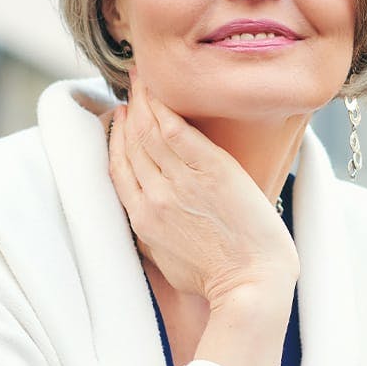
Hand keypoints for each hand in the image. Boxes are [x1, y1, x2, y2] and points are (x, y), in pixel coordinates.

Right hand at [108, 75, 299, 309]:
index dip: (116, 139)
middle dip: (128, 112)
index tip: (118, 119)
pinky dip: (162, 107)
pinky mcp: (210, 170)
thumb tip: (148, 218)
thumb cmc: (216, 280)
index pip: (118, 168)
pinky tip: (159, 90)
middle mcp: (153, 197)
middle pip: (131, 144)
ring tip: (142, 80)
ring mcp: (180, 183)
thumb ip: (152, 234)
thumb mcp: (167, 262)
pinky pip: (177, 130)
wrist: (250, 285)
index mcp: (142, 221)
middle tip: (130, 90)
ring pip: (149, 131)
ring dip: (142, 101)